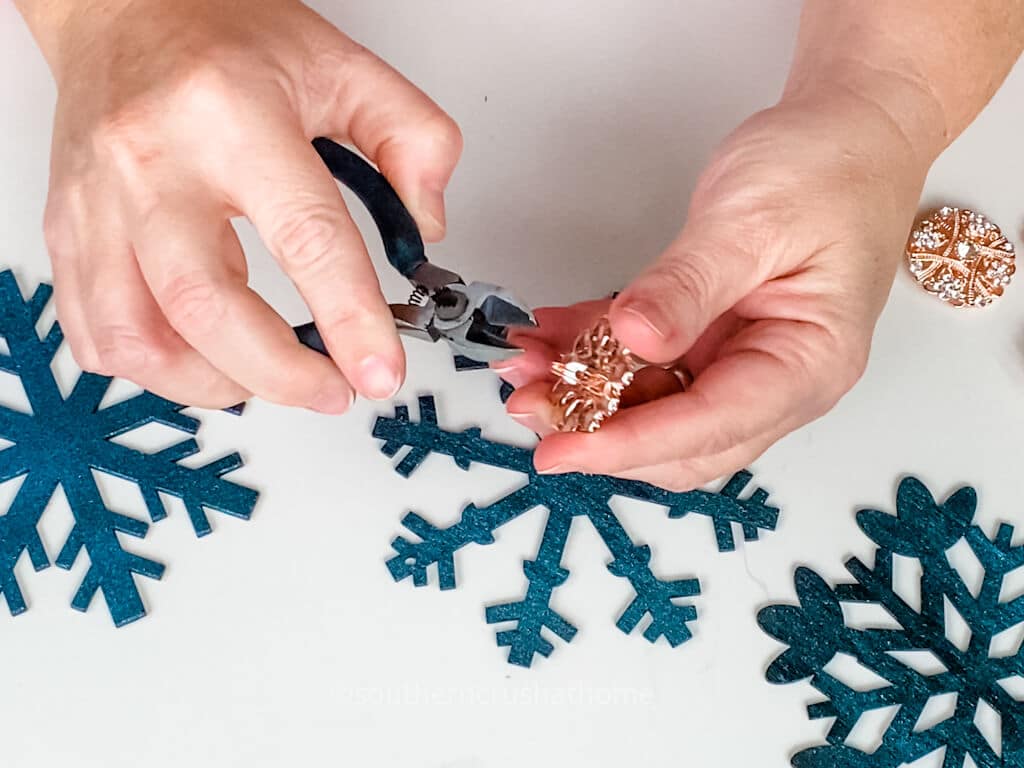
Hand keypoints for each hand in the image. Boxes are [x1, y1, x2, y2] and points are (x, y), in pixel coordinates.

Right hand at [32, 0, 460, 408]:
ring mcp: (99, 202)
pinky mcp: (69, 230)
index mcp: (233, 115)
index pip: (306, 238)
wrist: (122, 10)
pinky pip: (96, 332)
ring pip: (138, 338)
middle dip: (281, 375)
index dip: (351, 320)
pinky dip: (153, 369)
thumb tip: (427, 230)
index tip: (380, 372)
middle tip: (330, 391)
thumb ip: (413, 141)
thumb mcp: (345, 65)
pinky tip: (200, 357)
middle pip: (208, 308)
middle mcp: (153, 162)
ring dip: (214, 383)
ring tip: (265, 377)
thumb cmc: (224, 36)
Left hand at [496, 95, 928, 489]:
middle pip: (679, 440)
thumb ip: (690, 285)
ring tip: (523, 367)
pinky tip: (552, 335)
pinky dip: (597, 356)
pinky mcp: (711, 341)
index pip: (709, 427)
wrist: (851, 131)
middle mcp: (777, 381)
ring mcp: (742, 363)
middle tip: (525, 404)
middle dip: (598, 431)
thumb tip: (634, 340)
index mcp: (807, 366)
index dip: (629, 444)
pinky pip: (646, 366)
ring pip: (654, 407)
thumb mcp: (753, 221)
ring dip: (587, 395)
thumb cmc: (826, 169)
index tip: (561, 449)